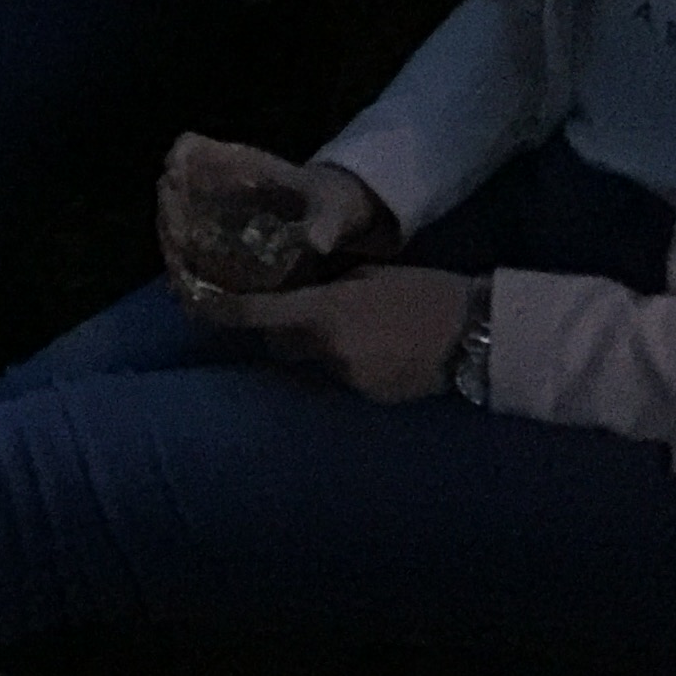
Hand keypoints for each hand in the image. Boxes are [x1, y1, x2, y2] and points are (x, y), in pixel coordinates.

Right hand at [157, 134, 393, 294]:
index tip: (175, 186)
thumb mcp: (334, 207)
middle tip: (177, 253)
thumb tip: (317, 242)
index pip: (190, 148)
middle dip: (169, 218)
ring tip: (180, 281)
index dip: (177, 164)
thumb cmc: (333, 201)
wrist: (337, 216)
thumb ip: (325, 221)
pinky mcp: (222, 239)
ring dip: (172, 247)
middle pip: (172, 190)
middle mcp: (218, 185)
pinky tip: (191, 295)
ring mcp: (216, 212)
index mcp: (240, 165)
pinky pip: (193, 249)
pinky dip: (188, 268)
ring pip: (176, 222)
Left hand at [192, 264, 477, 403]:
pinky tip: (380, 351)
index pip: (258, 316)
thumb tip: (301, 289)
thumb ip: (327, 286)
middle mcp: (329, 352)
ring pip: (315, 363)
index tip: (197, 305)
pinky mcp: (373, 399)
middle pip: (281, 345)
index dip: (224, 312)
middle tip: (299, 312)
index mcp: (324, 312)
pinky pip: (345, 379)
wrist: (479, 333)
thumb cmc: (424, 291)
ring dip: (322, 348)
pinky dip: (351, 365)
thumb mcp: (367, 275)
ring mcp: (351, 381)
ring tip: (359, 329)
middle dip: (280, 332)